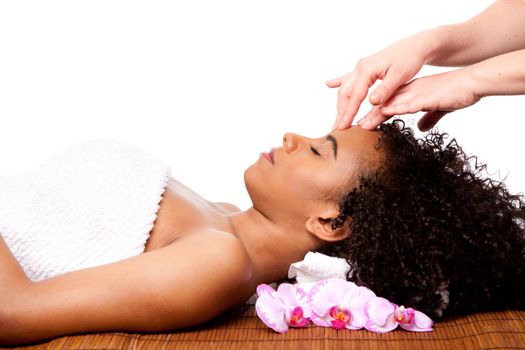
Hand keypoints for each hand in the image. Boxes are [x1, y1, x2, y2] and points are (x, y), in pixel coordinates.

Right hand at [327, 32, 434, 129]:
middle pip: (345, 93)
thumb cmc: (410, 59)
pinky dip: (338, 82)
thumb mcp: (400, 76)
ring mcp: (361, 67)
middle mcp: (360, 68)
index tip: (343, 127)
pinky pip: (348, 78)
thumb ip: (385, 90)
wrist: (415, 45)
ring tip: (337, 119)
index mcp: (367, 70)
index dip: (348, 113)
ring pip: (345, 88)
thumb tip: (371, 103)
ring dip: (340, 104)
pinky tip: (329, 84)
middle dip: (340, 112)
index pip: (355, 96)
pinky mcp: (365, 69)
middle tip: (337, 129)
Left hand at [359, 67, 480, 131]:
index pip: (384, 106)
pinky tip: (386, 114)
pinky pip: (409, 103)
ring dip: (376, 115)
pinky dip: (397, 109)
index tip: (358, 126)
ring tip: (361, 125)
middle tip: (352, 128)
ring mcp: (416, 94)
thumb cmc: (456, 94)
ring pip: (391, 104)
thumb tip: (421, 128)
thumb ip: (428, 118)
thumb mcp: (438, 109)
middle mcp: (408, 92)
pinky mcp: (427, 97)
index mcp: (408, 94)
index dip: (370, 116)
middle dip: (366, 117)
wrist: (473, 82)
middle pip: (382, 105)